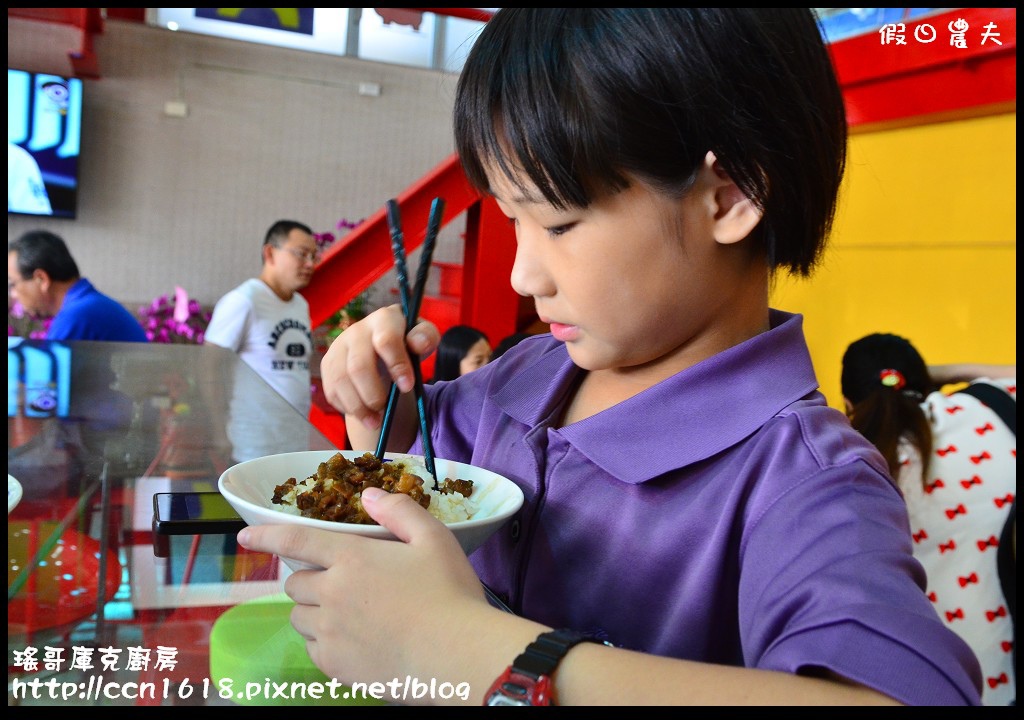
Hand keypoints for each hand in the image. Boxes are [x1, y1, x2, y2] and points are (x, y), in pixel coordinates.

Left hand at [236, 487, 490, 693]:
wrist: (459, 657)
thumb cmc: (451, 594)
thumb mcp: (435, 539)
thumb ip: (399, 511)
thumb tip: (369, 495)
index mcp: (352, 558)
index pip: (295, 540)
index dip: (266, 536)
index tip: (244, 536)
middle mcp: (331, 594)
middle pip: (295, 584)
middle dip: (309, 579)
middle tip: (340, 583)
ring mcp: (330, 633)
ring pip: (299, 618)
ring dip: (312, 611)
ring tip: (345, 613)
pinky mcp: (336, 666)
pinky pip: (311, 649)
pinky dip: (322, 641)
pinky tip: (351, 641)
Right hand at [319, 304, 439, 431]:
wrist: (382, 349)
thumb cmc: (406, 344)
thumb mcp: (423, 338)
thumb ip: (425, 337)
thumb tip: (417, 343)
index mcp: (383, 320)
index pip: (386, 341)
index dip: (397, 365)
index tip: (407, 387)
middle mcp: (356, 331)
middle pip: (358, 366)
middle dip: (373, 394)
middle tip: (385, 410)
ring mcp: (338, 347)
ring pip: (341, 381)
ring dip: (358, 407)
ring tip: (375, 422)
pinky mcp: (328, 365)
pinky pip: (332, 391)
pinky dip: (347, 407)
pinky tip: (363, 414)